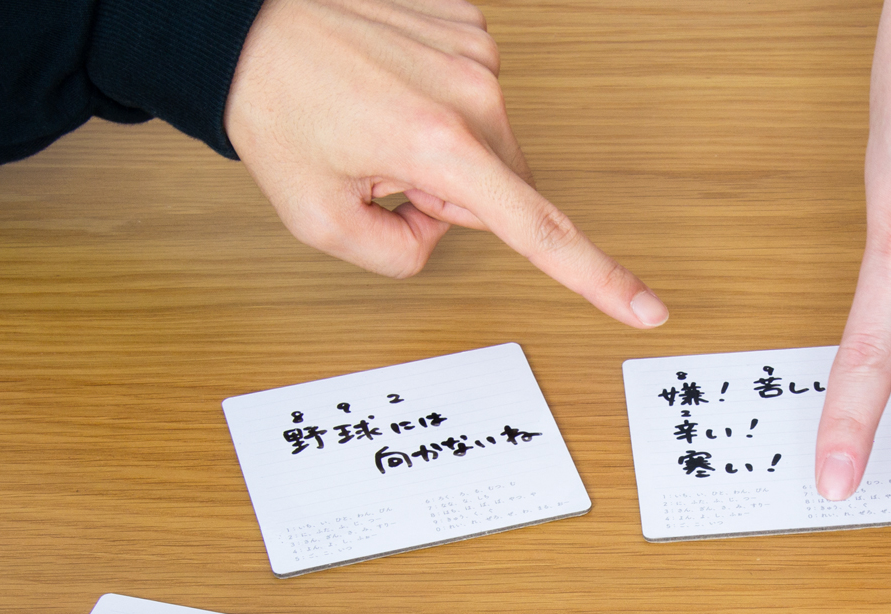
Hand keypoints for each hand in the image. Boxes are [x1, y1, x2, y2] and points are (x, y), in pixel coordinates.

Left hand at [224, 0, 667, 327]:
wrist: (242, 25)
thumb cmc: (274, 108)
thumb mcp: (318, 221)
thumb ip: (399, 257)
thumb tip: (440, 230)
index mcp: (439, 146)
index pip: (537, 231)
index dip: (596, 278)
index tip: (647, 309)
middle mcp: (474, 91)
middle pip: (504, 188)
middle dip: (452, 197)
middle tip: (380, 169)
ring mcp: (475, 48)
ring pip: (490, 141)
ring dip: (443, 148)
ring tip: (377, 119)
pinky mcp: (466, 19)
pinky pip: (473, 89)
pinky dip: (436, 100)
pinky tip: (387, 83)